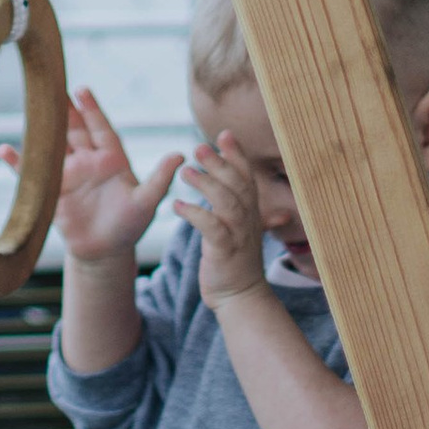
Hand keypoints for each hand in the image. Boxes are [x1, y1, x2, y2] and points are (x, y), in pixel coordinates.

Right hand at [27, 88, 181, 269]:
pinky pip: (31, 173)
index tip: (82, 90)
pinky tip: (4, 149)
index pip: (100, 128)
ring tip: (30, 108)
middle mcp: (88, 161)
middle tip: (52, 85)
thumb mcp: (147, 202)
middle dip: (64, 109)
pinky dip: (18, 162)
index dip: (92, 110)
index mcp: (111, 159)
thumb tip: (180, 154)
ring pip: (53, 144)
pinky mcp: (51, 191)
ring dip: (42, 128)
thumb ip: (160, 179)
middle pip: (74, 130)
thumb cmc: (129, 225)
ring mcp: (68, 174)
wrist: (104, 252)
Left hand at [172, 128, 266, 301]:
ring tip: (185, 171)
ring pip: (226, 203)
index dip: (237, 154)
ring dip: (206, 185)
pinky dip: (196, 215)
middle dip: (219, 163)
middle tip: (198, 147)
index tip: (224, 134)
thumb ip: (235, 196)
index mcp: (250, 210)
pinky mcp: (224, 252)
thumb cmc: (235, 256)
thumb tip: (228, 169)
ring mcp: (238, 235)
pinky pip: (212, 229)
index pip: (246, 176)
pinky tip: (177, 205)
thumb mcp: (239, 223)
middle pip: (237, 184)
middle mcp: (247, 219)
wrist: (240, 295)